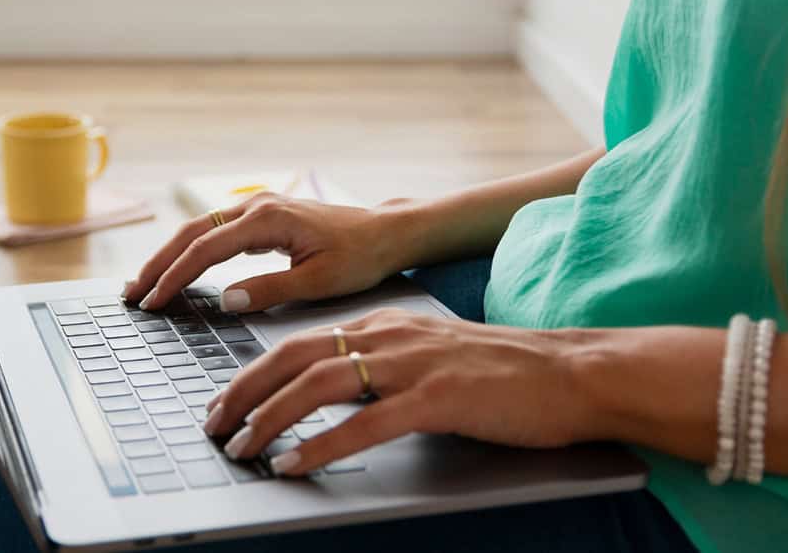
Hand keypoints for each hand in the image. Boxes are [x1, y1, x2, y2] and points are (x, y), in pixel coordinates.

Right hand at [123, 192, 409, 312]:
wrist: (386, 233)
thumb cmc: (360, 257)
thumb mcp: (319, 281)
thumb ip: (271, 290)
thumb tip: (225, 300)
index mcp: (269, 220)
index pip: (206, 249)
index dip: (175, 277)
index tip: (153, 301)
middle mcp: (257, 207)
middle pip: (192, 233)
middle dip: (159, 264)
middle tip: (132, 295)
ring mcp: (258, 209)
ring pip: (200, 230)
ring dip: (170, 256)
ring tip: (144, 284)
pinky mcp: (262, 218)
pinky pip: (215, 232)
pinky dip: (191, 250)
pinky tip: (178, 268)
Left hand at [201, 308, 592, 474]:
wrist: (573, 371)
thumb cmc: (504, 372)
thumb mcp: (430, 355)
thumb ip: (383, 365)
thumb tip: (333, 393)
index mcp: (385, 324)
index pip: (302, 342)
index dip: (254, 371)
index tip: (225, 400)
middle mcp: (391, 335)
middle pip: (295, 357)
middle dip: (244, 390)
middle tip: (214, 423)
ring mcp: (414, 364)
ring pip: (319, 384)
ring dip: (270, 418)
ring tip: (242, 446)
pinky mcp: (438, 398)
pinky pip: (365, 422)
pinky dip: (321, 443)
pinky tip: (294, 463)